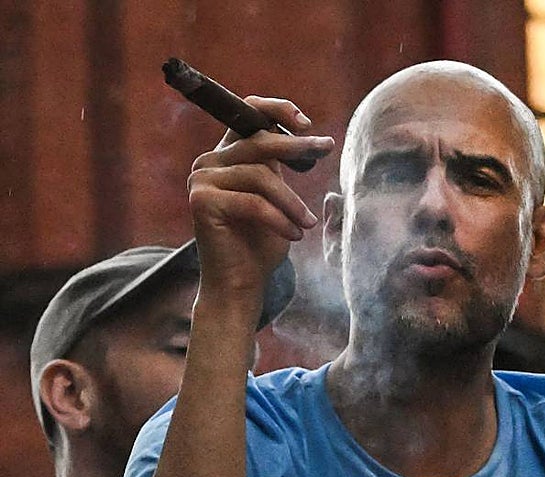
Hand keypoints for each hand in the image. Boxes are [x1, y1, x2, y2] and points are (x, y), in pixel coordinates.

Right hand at [187, 96, 334, 313]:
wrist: (240, 283)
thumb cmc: (263, 244)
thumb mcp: (278, 198)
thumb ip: (279, 168)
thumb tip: (307, 139)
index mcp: (227, 156)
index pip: (246, 114)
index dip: (276, 110)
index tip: (307, 124)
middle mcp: (209, 162)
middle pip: (258, 141)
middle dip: (298, 146)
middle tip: (327, 149)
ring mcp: (201, 180)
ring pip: (260, 175)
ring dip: (292, 201)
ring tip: (307, 224)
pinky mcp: (201, 202)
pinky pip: (252, 202)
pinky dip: (279, 219)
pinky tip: (293, 236)